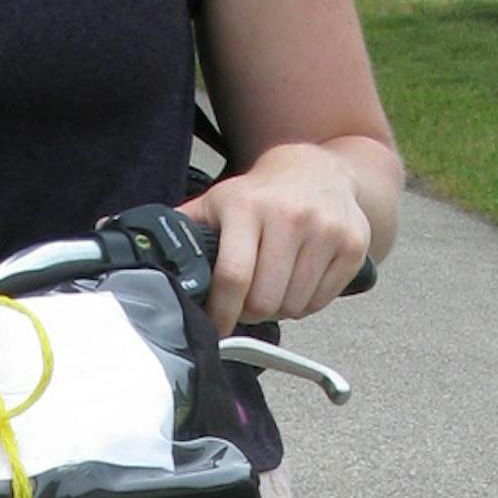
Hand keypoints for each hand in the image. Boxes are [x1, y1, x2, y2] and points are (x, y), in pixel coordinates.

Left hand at [185, 145, 371, 332]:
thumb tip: (144, 260)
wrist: (317, 170)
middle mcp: (290, 215)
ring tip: (272, 285)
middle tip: (246, 301)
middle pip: (264, 301)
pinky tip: (297, 280)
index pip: (233, 277)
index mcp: (247, 206)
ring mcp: (326, 229)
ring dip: (278, 308)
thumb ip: (185, 232)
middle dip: (250, 312)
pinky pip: (321, 301)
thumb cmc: (260, 196)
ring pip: (293, 306)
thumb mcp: (219, 202)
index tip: (216, 327)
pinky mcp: (353, 244)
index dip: (221, 313)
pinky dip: (305, 303)